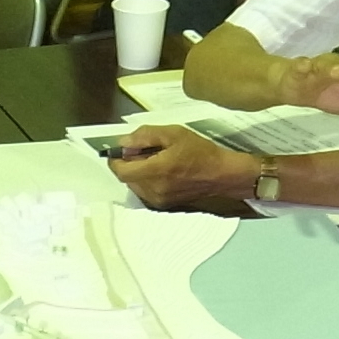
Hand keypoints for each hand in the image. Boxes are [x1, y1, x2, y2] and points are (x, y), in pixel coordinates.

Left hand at [107, 124, 260, 208]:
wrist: (221, 174)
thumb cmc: (200, 152)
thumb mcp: (173, 134)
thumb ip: (144, 136)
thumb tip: (123, 142)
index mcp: (155, 171)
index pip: (120, 170)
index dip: (116, 158)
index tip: (124, 148)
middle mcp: (153, 190)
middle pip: (126, 178)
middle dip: (129, 163)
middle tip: (145, 150)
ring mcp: (158, 200)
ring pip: (135, 185)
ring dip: (138, 172)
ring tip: (156, 159)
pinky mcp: (164, 205)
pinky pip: (145, 191)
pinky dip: (147, 180)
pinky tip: (162, 171)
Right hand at [272, 52, 338, 114]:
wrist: (295, 87)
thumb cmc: (328, 92)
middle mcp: (338, 64)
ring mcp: (317, 66)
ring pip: (326, 66)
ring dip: (333, 68)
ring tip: (338, 72)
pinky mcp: (298, 70)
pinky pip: (299, 66)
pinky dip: (302, 65)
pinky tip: (304, 65)